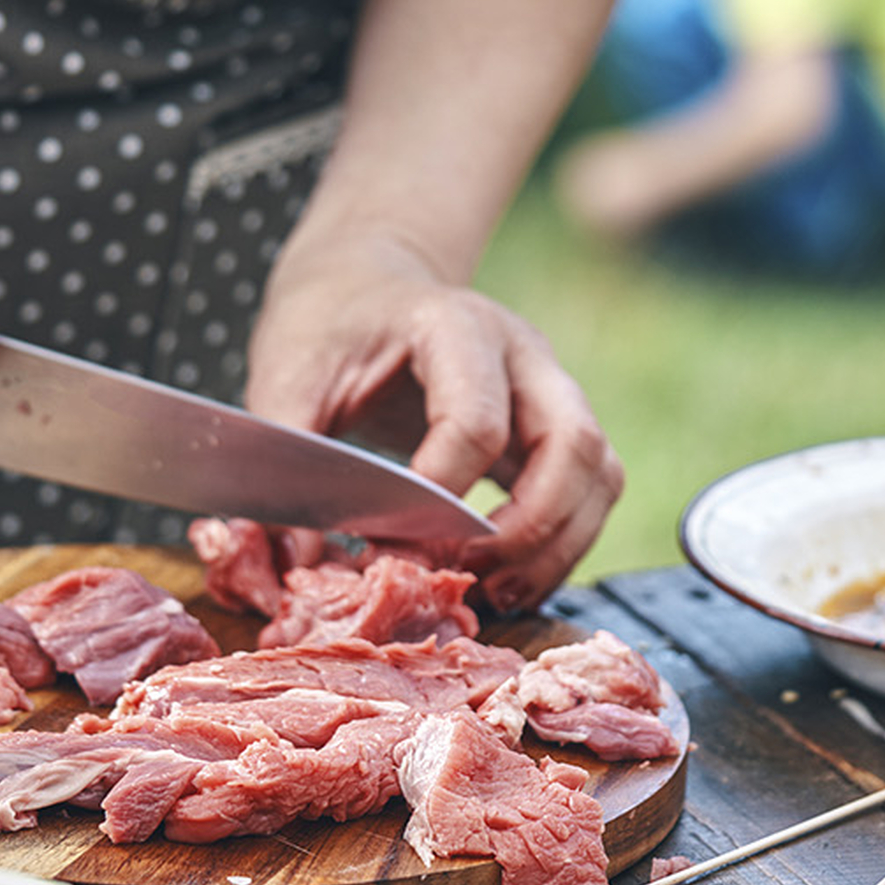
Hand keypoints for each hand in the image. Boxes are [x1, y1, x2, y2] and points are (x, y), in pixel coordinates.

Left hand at [246, 239, 622, 607]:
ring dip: (557, 546)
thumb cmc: (327, 331)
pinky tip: (510, 580)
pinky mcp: (556, 428)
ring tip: (497, 594)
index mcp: (453, 325)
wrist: (364, 290)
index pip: (476, 422)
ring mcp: (550, 388)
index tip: (390, 543)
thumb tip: (298, 560)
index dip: (439, 497)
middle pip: (572, 443)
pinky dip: (562, 545)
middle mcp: (522, 352)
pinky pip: (593, 490)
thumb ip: (291, 464)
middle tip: (467, 576)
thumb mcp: (285, 380)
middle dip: (528, 529)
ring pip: (599, 473)